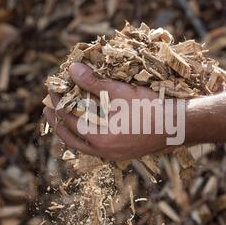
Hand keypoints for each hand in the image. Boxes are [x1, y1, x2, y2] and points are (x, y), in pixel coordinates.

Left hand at [43, 63, 173, 160]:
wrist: (178, 126)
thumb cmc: (150, 107)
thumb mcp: (120, 92)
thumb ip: (94, 82)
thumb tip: (73, 69)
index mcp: (99, 138)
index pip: (69, 120)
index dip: (57, 103)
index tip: (51, 90)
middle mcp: (104, 152)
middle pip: (71, 139)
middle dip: (57, 122)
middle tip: (47, 109)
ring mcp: (114, 155)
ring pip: (83, 146)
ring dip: (72, 131)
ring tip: (64, 117)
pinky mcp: (124, 154)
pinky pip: (97, 148)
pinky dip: (87, 137)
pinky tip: (89, 126)